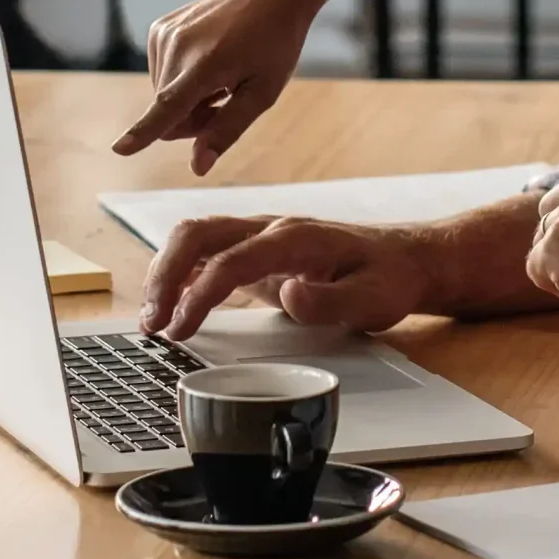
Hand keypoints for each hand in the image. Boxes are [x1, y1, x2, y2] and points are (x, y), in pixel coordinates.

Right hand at [116, 0, 321, 174]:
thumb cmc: (275, 42)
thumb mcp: (263, 92)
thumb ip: (227, 129)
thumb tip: (197, 167)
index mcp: (206, 64)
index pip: (168, 107)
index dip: (143, 133)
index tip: (118, 149)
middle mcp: (177, 46)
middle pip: (168, 112)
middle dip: (194, 118)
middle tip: (227, 97)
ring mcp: (164, 33)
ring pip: (162, 95)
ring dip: (188, 97)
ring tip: (221, 75)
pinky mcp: (160, 28)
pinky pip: (161, 73)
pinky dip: (181, 76)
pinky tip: (208, 59)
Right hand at [140, 213, 432, 339]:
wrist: (405, 259)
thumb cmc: (390, 279)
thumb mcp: (374, 299)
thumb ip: (331, 301)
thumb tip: (289, 296)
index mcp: (296, 238)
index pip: (231, 260)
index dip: (199, 295)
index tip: (180, 330)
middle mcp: (272, 229)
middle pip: (199, 234)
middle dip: (165, 274)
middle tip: (152, 323)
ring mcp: (262, 236)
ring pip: (196, 237)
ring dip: (166, 272)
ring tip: (153, 320)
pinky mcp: (258, 251)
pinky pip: (207, 251)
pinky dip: (181, 273)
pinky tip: (170, 303)